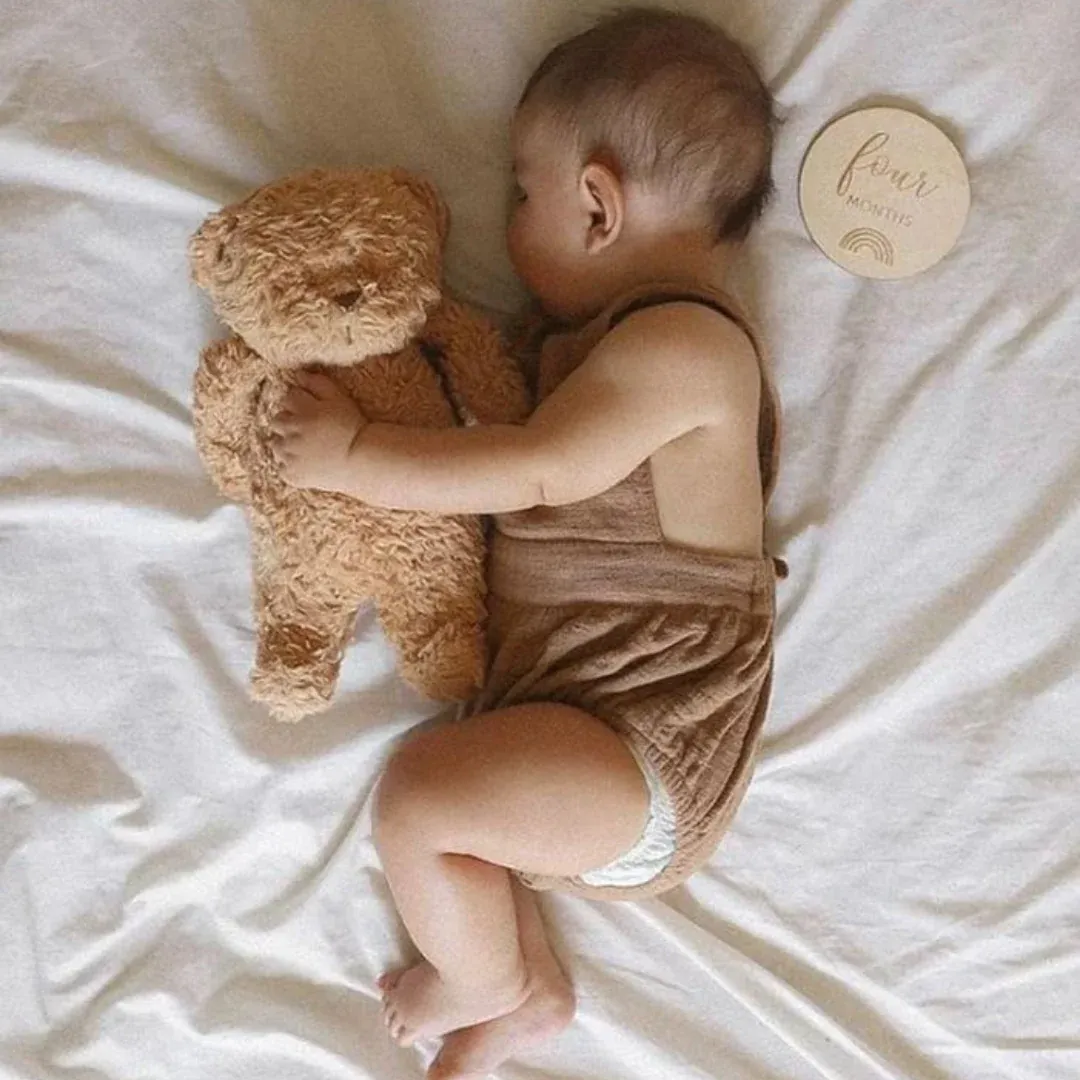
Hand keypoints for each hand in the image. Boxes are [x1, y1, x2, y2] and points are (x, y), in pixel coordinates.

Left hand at [270, 371, 366, 490]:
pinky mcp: (292, 475)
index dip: (301, 403)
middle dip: (290, 422)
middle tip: (308, 430)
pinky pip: (281, 468)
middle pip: (277, 420)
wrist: (364, 461)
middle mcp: (293, 432)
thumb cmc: (353, 428)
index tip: (313, 412)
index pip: (288, 397)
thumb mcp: (340, 398)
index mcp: (304, 411)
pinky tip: (307, 464)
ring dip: (286, 444)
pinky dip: (291, 466)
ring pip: (276, 445)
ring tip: (305, 448)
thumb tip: (298, 375)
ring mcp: (291, 455)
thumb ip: (318, 383)